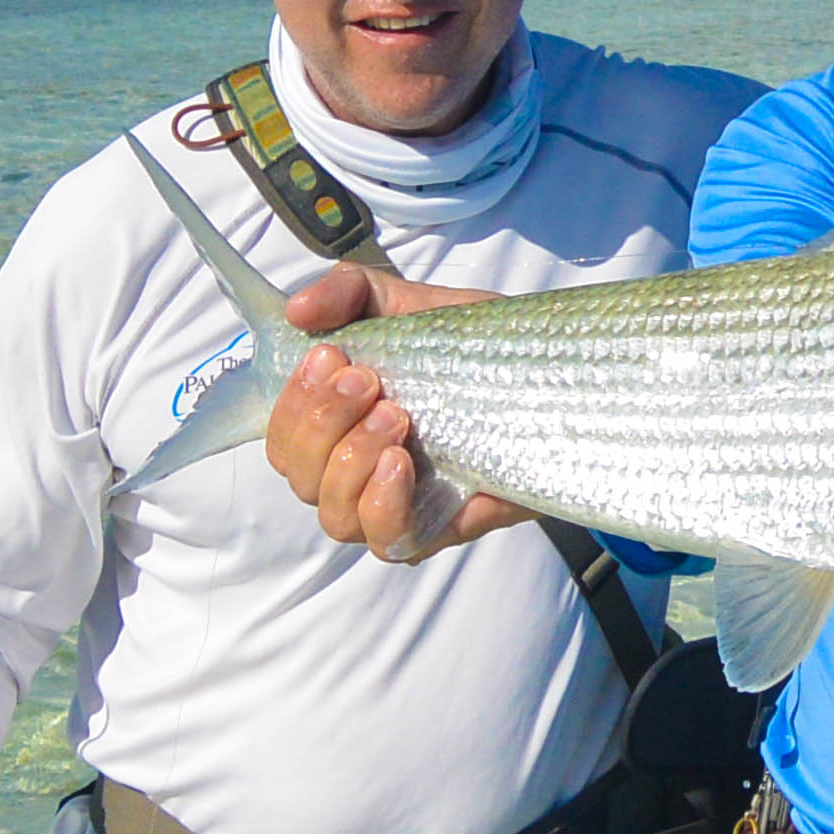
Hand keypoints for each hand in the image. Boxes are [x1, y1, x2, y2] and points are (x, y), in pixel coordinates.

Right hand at [266, 266, 532, 555]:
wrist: (551, 372)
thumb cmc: (470, 345)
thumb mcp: (407, 303)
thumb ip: (348, 292)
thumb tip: (298, 311)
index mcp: (338, 425)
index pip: (282, 438)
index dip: (293, 404)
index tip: (332, 356)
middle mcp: (356, 472)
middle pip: (300, 477)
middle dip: (323, 424)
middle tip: (370, 382)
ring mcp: (395, 506)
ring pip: (336, 516)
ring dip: (352, 463)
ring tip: (397, 416)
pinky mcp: (439, 529)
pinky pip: (388, 542)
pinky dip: (383, 505)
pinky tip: (403, 464)